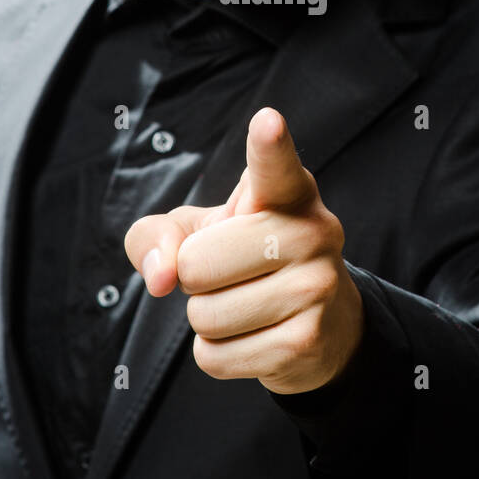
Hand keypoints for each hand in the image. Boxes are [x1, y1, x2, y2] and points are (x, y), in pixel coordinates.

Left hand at [123, 107, 364, 393]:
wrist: (321, 325)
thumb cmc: (246, 261)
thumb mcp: (198, 233)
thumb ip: (157, 236)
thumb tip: (160, 277)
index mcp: (287, 192)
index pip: (275, 165)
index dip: (269, 144)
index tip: (267, 121)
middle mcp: (312, 231)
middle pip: (197, 265)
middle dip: (194, 280)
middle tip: (230, 275)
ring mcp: (317, 287)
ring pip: (205, 316)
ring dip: (207, 320)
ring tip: (245, 305)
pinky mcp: (308, 341)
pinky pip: (216, 356)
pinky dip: (217, 355)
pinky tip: (252, 338)